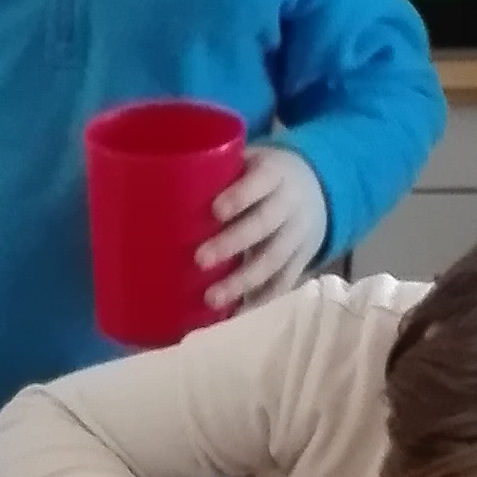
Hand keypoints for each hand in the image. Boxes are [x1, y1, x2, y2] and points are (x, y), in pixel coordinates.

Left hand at [199, 146, 328, 314]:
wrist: (318, 189)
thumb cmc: (262, 175)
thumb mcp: (249, 161)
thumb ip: (217, 172)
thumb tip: (158, 188)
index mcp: (275, 173)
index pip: (260, 182)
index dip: (240, 196)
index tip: (215, 210)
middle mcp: (290, 205)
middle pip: (264, 224)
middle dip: (233, 243)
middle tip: (199, 260)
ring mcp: (299, 235)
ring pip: (274, 259)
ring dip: (243, 281)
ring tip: (211, 299)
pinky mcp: (301, 261)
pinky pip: (283, 283)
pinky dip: (260, 300)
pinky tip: (235, 315)